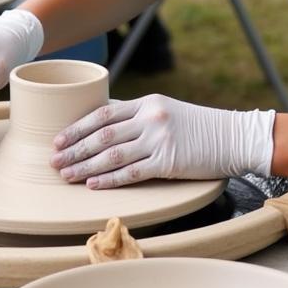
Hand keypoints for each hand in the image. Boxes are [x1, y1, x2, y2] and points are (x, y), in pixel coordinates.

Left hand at [50, 94, 275, 188]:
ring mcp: (159, 139)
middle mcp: (149, 118)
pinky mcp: (168, 162)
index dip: (77, 127)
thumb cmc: (199, 126)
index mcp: (147, 102)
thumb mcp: (167, 111)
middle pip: (101, 135)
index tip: (58, 139)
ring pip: (112, 154)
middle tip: (53, 161)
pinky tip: (92, 185)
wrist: (234, 137)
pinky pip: (132, 172)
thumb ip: (138, 116)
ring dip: (85, 166)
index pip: (103, 113)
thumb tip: (106, 123)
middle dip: (74, 148)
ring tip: (66, 175)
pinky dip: (109, 179)